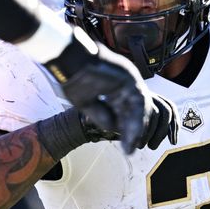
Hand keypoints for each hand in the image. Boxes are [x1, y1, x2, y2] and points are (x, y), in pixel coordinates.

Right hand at [45, 29, 177, 152]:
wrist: (67, 59)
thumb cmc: (72, 78)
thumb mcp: (86, 104)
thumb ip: (102, 116)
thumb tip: (114, 129)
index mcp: (116, 90)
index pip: (128, 114)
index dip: (128, 132)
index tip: (127, 148)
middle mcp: (126, 85)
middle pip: (139, 113)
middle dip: (136, 133)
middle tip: (131, 149)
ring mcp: (130, 81)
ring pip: (142, 109)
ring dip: (137, 130)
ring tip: (132, 146)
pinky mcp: (130, 78)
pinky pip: (139, 103)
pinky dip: (137, 120)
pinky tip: (132, 135)